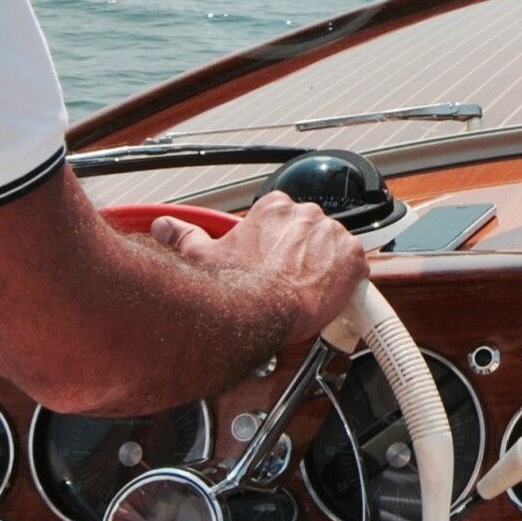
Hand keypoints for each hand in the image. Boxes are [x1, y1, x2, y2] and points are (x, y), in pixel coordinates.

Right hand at [153, 190, 367, 341]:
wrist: (259, 311)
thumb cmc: (233, 287)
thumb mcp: (203, 257)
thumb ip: (186, 236)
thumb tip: (165, 227)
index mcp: (274, 209)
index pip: (283, 216)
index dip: (279, 240)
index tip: (273, 258)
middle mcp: (305, 214)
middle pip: (310, 231)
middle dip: (302, 252)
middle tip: (289, 278)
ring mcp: (331, 234)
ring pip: (332, 247)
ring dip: (324, 264)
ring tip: (306, 289)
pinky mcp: (352, 257)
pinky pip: (356, 265)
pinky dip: (347, 278)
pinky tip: (331, 294)